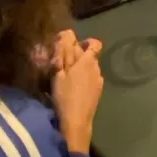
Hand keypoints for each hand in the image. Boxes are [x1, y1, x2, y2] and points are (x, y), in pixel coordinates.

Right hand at [51, 36, 103, 153]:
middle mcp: (97, 69)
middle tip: (63, 63)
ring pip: (91, 69)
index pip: (95, 43)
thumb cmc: (64, 96)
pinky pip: (91, 80)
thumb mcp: (58, 73)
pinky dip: (84, 80)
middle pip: (91, 56)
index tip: (74, 46)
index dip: (86, 42)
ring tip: (67, 78)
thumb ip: (63, 53)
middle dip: (79, 56)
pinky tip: (73, 89)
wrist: (76, 122)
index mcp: (88, 62)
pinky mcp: (98, 93)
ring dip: (81, 69)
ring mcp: (99, 82)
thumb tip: (67, 34)